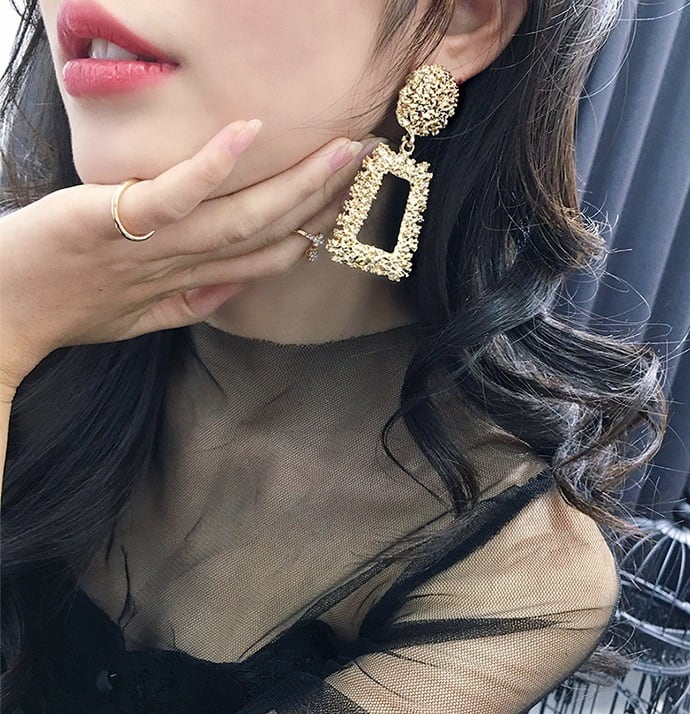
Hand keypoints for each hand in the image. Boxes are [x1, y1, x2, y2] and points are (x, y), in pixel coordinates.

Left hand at [0, 120, 375, 390]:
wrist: (3, 315)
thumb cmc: (71, 311)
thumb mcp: (141, 318)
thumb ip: (193, 302)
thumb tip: (236, 286)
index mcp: (192, 285)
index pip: (266, 260)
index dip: (312, 233)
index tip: (348, 206)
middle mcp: (186, 265)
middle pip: (266, 230)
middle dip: (322, 197)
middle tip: (365, 158)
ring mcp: (154, 245)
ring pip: (238, 215)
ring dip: (294, 182)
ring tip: (337, 148)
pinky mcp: (115, 218)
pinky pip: (174, 194)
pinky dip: (213, 166)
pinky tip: (250, 131)